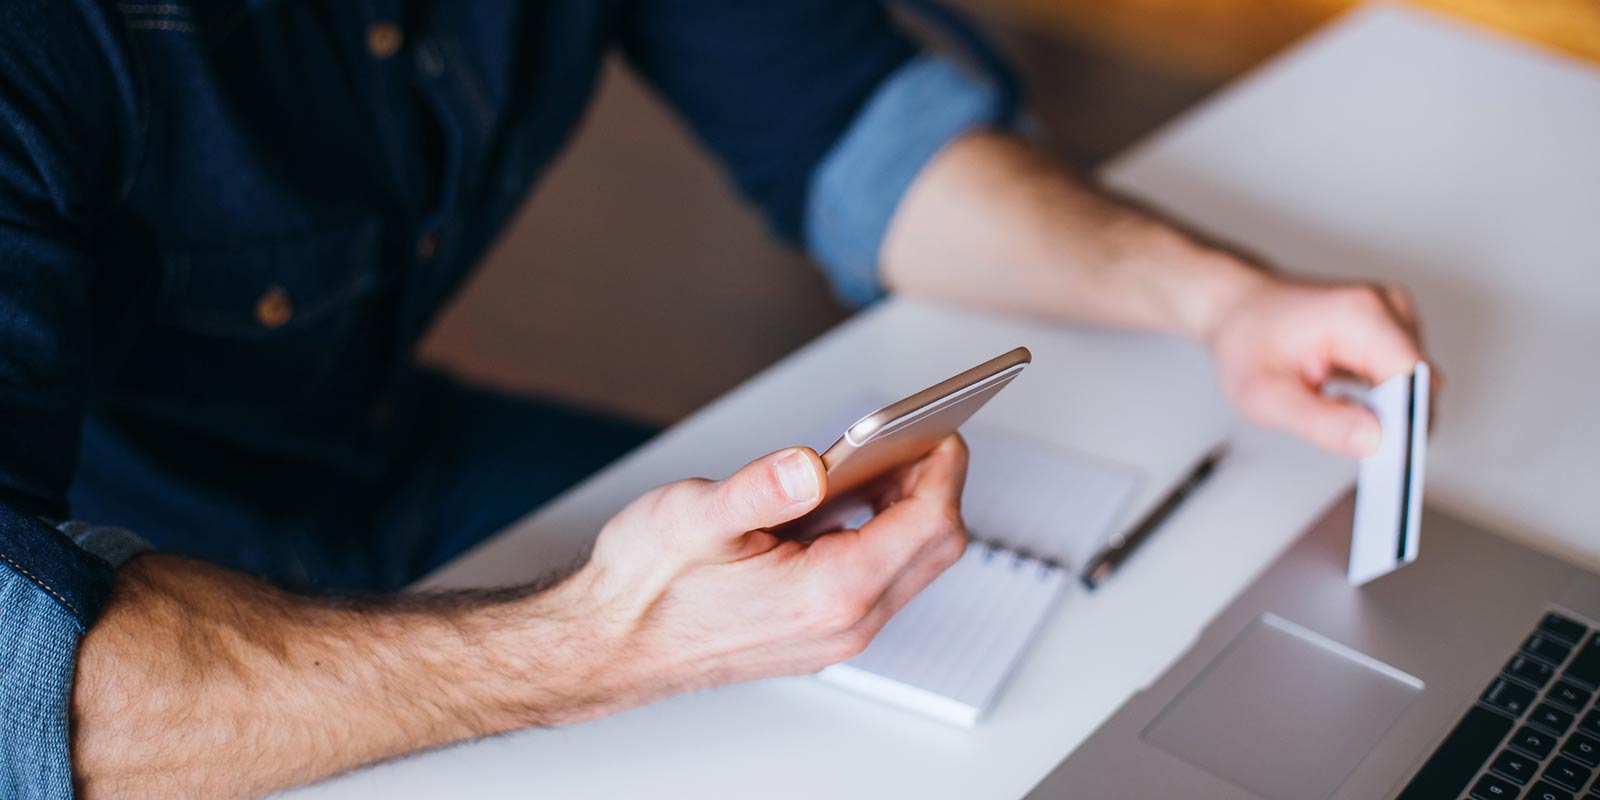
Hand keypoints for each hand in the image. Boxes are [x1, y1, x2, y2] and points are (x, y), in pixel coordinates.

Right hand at [543, 436, 969, 721]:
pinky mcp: (822, 632)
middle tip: (914, 437)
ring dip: (908, 510)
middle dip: (935, 485)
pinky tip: (843, 502)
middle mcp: (846, 624)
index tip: (937, 428)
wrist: (608, 645)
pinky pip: (880, 579)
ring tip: (878, 463)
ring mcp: (837, 635)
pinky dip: (880, 533)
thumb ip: (760, 488)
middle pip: (936, 547)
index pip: (929, 524)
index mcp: (829, 593)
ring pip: (912, 565)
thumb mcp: (696, 517)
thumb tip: (811, 463)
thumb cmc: (645, 586)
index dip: (942, 468)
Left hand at [1205, 273, 1433, 457]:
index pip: (1414, 378)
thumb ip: (1321, 421)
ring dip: (1386, 411)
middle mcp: (1386, 306)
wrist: (1237, 309)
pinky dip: (1383, 400)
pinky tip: (1348, 408)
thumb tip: (1374, 441)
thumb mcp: (1266, 395)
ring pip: (1416, 385)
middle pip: (1421, 382)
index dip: (1408, 422)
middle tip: (1354, 446)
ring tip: (1336, 414)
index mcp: (1360, 314)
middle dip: (1395, 421)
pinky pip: (1405, 377)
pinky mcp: (1391, 330)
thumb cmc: (1246, 343)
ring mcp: (1393, 315)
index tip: (1393, 460)